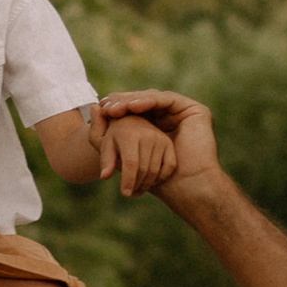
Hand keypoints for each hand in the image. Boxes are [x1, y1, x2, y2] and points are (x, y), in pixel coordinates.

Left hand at [94, 88, 215, 196]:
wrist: (183, 186)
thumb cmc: (152, 177)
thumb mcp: (117, 155)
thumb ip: (101, 134)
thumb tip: (93, 108)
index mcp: (153, 125)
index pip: (131, 109)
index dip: (115, 108)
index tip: (100, 108)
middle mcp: (167, 116)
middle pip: (141, 103)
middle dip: (122, 103)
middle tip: (106, 107)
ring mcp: (180, 112)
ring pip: (152, 99)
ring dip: (132, 102)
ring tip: (116, 108)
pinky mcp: (192, 109)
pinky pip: (166, 100)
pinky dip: (149, 101)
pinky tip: (133, 107)